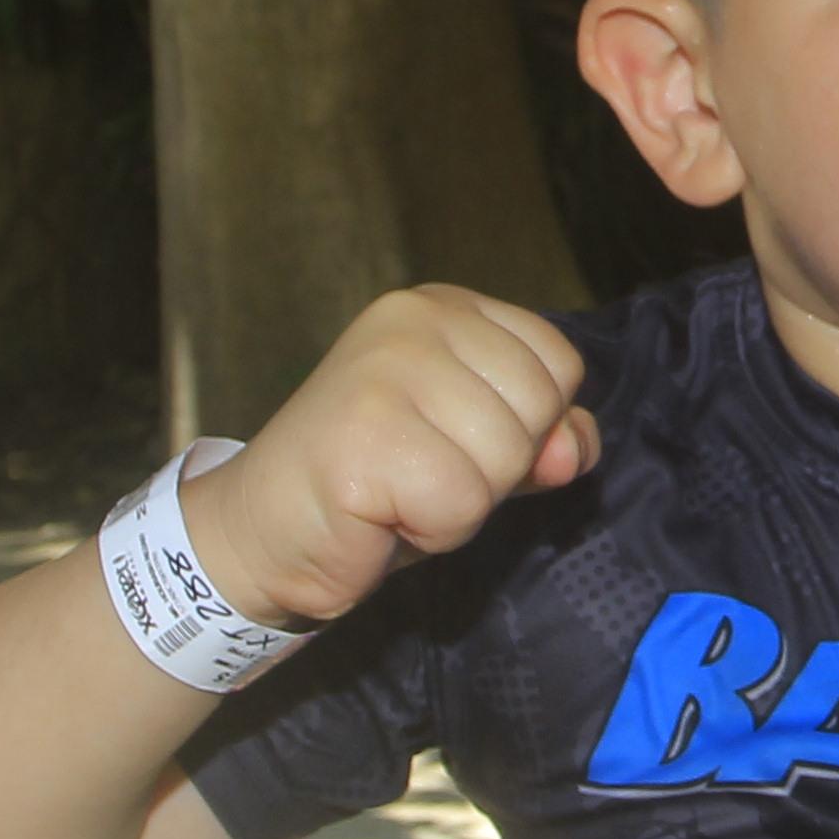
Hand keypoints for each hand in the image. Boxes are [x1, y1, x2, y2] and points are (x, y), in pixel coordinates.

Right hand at [182, 287, 600, 626]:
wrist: (264, 532)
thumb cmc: (377, 487)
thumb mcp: (477, 453)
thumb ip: (540, 440)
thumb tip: (574, 449)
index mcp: (445, 307)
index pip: (558, 364)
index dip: (527, 427)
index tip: (453, 440)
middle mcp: (414, 319)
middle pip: (538, 411)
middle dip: (495, 470)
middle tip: (420, 474)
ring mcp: (385, 369)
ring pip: (504, 459)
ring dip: (462, 504)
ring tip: (399, 493)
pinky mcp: (364, 433)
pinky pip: (461, 502)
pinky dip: (432, 529)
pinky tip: (380, 514)